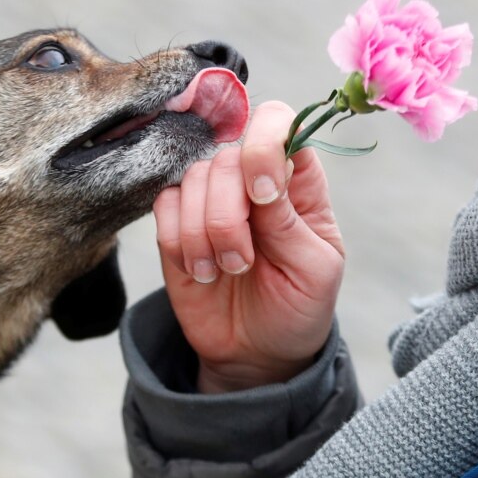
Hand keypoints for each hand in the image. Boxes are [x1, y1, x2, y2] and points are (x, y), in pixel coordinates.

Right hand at [153, 101, 345, 392]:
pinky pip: (163, 207)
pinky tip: (200, 271)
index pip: (278, 124)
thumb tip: (263, 176)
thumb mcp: (315, 270)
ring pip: (191, 181)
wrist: (257, 354)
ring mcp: (212, 200)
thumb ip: (290, 220)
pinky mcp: (178, 225)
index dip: (264, 147)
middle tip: (243, 263)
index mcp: (298, 183)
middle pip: (226, 158)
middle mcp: (252, 181)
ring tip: (225, 271)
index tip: (263, 196)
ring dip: (204, 234)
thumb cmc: (298, 308)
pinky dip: (178, 242)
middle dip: (228, 216)